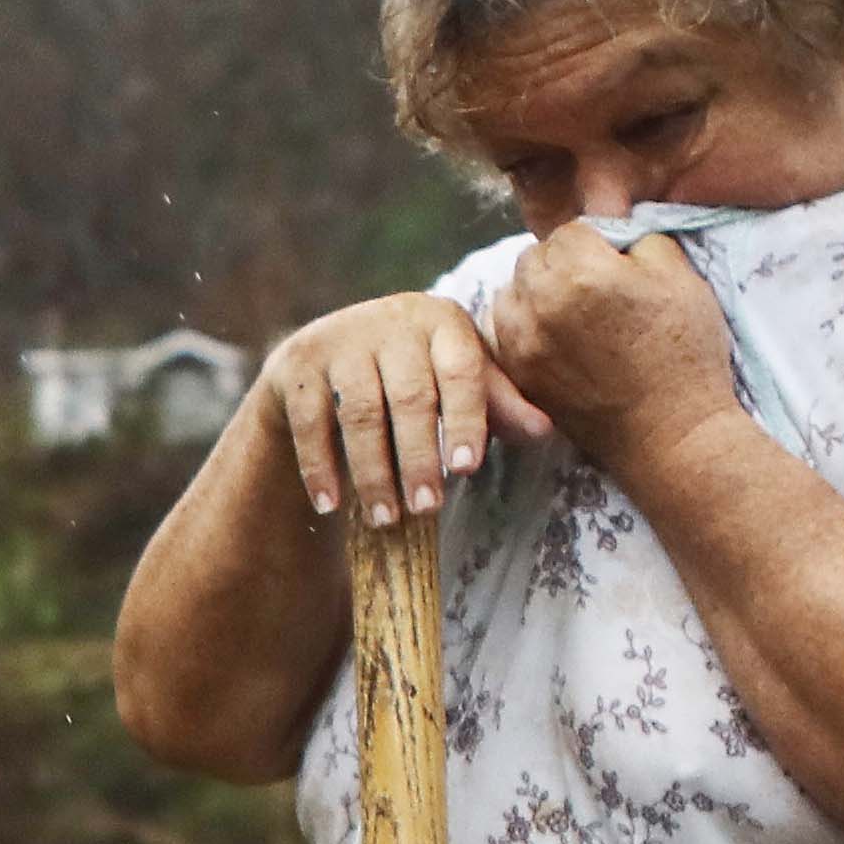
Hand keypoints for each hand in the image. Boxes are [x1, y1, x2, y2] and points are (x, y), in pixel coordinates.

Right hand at [239, 290, 547, 534]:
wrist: (330, 353)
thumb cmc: (415, 373)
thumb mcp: (459, 382)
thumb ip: (497, 405)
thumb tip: (545, 431)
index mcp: (443, 323)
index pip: (461, 373)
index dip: (466, 421)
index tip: (467, 471)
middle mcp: (392, 323)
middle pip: (409, 398)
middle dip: (418, 458)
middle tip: (427, 509)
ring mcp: (340, 340)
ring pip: (358, 413)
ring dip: (373, 472)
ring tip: (386, 521)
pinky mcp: (299, 365)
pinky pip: (308, 421)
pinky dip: (319, 467)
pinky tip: (330, 506)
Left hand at [482, 221, 741, 471]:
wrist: (670, 433)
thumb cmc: (684, 352)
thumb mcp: (680, 277)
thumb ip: (640, 240)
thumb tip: (614, 236)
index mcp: (582, 272)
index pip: (572, 231)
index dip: (598, 242)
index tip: (616, 263)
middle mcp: (541, 303)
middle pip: (536, 258)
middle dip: (563, 264)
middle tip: (596, 288)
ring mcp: (523, 343)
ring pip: (512, 292)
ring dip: (536, 293)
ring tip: (571, 312)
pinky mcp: (519, 374)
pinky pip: (505, 332)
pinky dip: (524, 327)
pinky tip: (556, 338)